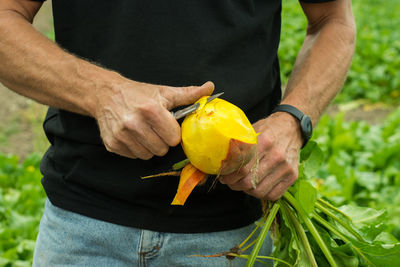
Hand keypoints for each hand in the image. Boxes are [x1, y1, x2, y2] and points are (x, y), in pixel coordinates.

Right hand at [93, 79, 213, 158]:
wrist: (106, 94)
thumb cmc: (139, 94)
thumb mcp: (164, 92)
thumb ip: (188, 93)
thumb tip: (210, 88)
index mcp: (151, 110)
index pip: (173, 138)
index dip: (173, 133)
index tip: (167, 126)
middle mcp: (134, 123)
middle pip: (161, 149)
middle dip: (162, 141)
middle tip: (155, 129)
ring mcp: (121, 135)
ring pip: (147, 155)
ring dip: (149, 147)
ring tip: (144, 132)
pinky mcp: (112, 144)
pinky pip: (133, 157)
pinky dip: (136, 149)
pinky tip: (133, 136)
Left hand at [219, 112, 302, 200]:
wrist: (291, 128)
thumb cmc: (267, 130)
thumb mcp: (251, 131)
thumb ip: (239, 146)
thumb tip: (221, 162)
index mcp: (264, 142)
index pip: (242, 167)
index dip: (229, 175)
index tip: (223, 175)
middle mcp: (277, 156)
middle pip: (249, 182)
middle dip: (235, 185)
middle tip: (230, 181)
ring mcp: (286, 167)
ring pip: (259, 191)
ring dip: (246, 191)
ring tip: (242, 184)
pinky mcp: (293, 176)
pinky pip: (273, 195)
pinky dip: (261, 194)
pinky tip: (256, 186)